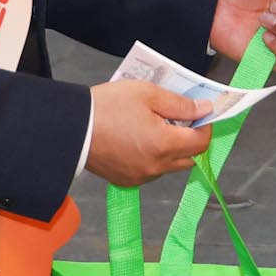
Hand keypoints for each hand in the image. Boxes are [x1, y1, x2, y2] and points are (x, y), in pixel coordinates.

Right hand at [84, 80, 212, 186]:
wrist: (70, 128)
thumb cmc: (107, 107)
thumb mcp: (147, 94)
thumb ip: (180, 104)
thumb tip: (205, 110)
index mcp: (164, 145)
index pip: (201, 142)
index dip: (205, 125)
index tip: (200, 112)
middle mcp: (156, 167)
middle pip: (190, 157)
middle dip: (191, 138)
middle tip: (178, 117)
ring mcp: (141, 177)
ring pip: (170, 165)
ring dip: (171, 149)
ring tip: (155, 126)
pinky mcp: (126, 180)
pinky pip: (151, 171)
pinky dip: (153, 158)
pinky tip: (139, 139)